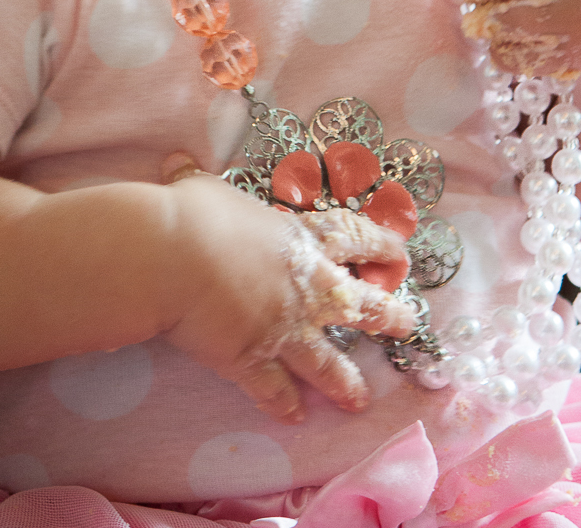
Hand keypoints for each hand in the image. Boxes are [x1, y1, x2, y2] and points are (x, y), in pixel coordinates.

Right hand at [159, 153, 413, 423]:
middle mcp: (303, 286)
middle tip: (407, 325)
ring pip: (326, 361)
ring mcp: (282, 328)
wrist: (173, 258)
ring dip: (345, 381)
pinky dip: (284, 404)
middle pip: (358, 304)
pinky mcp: (253, 360)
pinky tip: (294, 417)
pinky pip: (274, 389)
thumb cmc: (193, 214)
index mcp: (298, 238)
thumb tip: (177, 162)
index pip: (350, 238)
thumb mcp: (203, 187)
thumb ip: (199, 179)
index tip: (400, 252)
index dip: (378, 243)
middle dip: (387, 315)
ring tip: (360, 399)